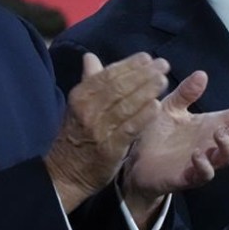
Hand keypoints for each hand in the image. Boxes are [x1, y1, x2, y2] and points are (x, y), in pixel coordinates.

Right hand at [45, 52, 169, 212]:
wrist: (64, 173)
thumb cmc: (76, 135)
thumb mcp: (77, 106)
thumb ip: (89, 81)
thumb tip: (90, 56)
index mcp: (80, 96)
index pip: (107, 75)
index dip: (129, 64)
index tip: (147, 57)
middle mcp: (88, 109)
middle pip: (119, 87)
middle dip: (143, 74)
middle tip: (163, 64)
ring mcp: (99, 129)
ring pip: (126, 105)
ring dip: (146, 91)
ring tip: (163, 80)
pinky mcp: (110, 148)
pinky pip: (129, 128)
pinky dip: (143, 116)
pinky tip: (156, 106)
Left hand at [120, 70, 228, 229]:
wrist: (135, 161)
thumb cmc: (157, 134)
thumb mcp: (171, 107)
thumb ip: (186, 93)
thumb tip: (202, 74)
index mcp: (209, 126)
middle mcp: (210, 145)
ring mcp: (202, 162)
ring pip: (227, 158)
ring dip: (227, 146)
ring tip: (219, 133)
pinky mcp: (188, 177)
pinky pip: (203, 174)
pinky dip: (204, 165)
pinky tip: (197, 154)